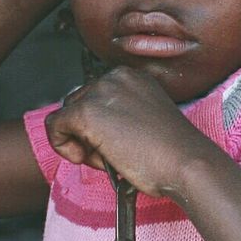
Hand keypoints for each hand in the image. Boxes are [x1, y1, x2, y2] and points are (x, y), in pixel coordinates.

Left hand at [44, 67, 219, 198]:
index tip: (118, 144)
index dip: (100, 126)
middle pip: (78, 104)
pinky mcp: (87, 112)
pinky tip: (86, 158)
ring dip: (79, 141)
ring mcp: (100, 92)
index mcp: (131, 77)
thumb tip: (84, 131)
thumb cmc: (171, 153)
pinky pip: (55, 127)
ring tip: (106, 157)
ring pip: (66, 116)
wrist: (186, 163)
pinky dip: (63, 146)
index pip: (95, 97)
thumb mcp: (144, 122)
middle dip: (87, 133)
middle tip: (111, 154)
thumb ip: (118, 117)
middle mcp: (115, 77)